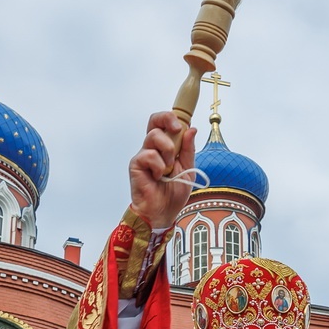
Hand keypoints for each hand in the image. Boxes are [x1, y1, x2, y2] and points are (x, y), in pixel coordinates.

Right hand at [128, 111, 196, 230]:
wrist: (163, 212)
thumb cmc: (173, 194)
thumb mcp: (188, 169)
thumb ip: (188, 150)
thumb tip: (191, 129)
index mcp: (166, 146)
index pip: (166, 123)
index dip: (173, 116)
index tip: (184, 119)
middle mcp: (153, 147)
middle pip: (155, 120)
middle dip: (167, 118)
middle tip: (177, 128)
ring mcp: (144, 154)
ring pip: (154, 136)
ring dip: (167, 151)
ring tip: (168, 168)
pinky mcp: (136, 164)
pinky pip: (149, 155)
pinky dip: (158, 166)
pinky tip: (158, 177)